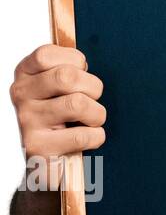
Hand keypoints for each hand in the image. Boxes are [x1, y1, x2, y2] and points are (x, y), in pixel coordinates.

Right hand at [10, 44, 106, 190]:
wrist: (44, 160)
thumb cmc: (59, 115)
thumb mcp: (56, 85)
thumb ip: (68, 68)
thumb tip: (86, 64)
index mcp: (24, 75)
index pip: (46, 54)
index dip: (74, 61)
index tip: (81, 72)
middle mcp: (20, 96)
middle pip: (66, 77)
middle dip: (93, 87)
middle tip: (93, 98)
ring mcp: (26, 122)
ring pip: (77, 104)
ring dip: (97, 113)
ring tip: (92, 119)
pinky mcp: (38, 148)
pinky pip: (84, 135)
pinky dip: (96, 136)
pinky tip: (88, 138)